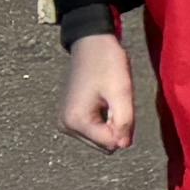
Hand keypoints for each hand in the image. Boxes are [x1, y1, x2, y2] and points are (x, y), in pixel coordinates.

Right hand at [58, 30, 137, 152]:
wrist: (90, 43)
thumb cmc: (107, 63)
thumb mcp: (122, 92)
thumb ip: (124, 122)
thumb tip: (122, 146)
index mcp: (76, 121)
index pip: (110, 144)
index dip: (124, 128)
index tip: (121, 105)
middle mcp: (65, 126)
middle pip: (105, 144)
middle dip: (117, 127)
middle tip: (116, 101)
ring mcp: (65, 123)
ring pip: (101, 138)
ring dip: (111, 123)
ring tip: (109, 98)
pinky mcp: (69, 118)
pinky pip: (95, 130)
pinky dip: (104, 119)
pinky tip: (103, 99)